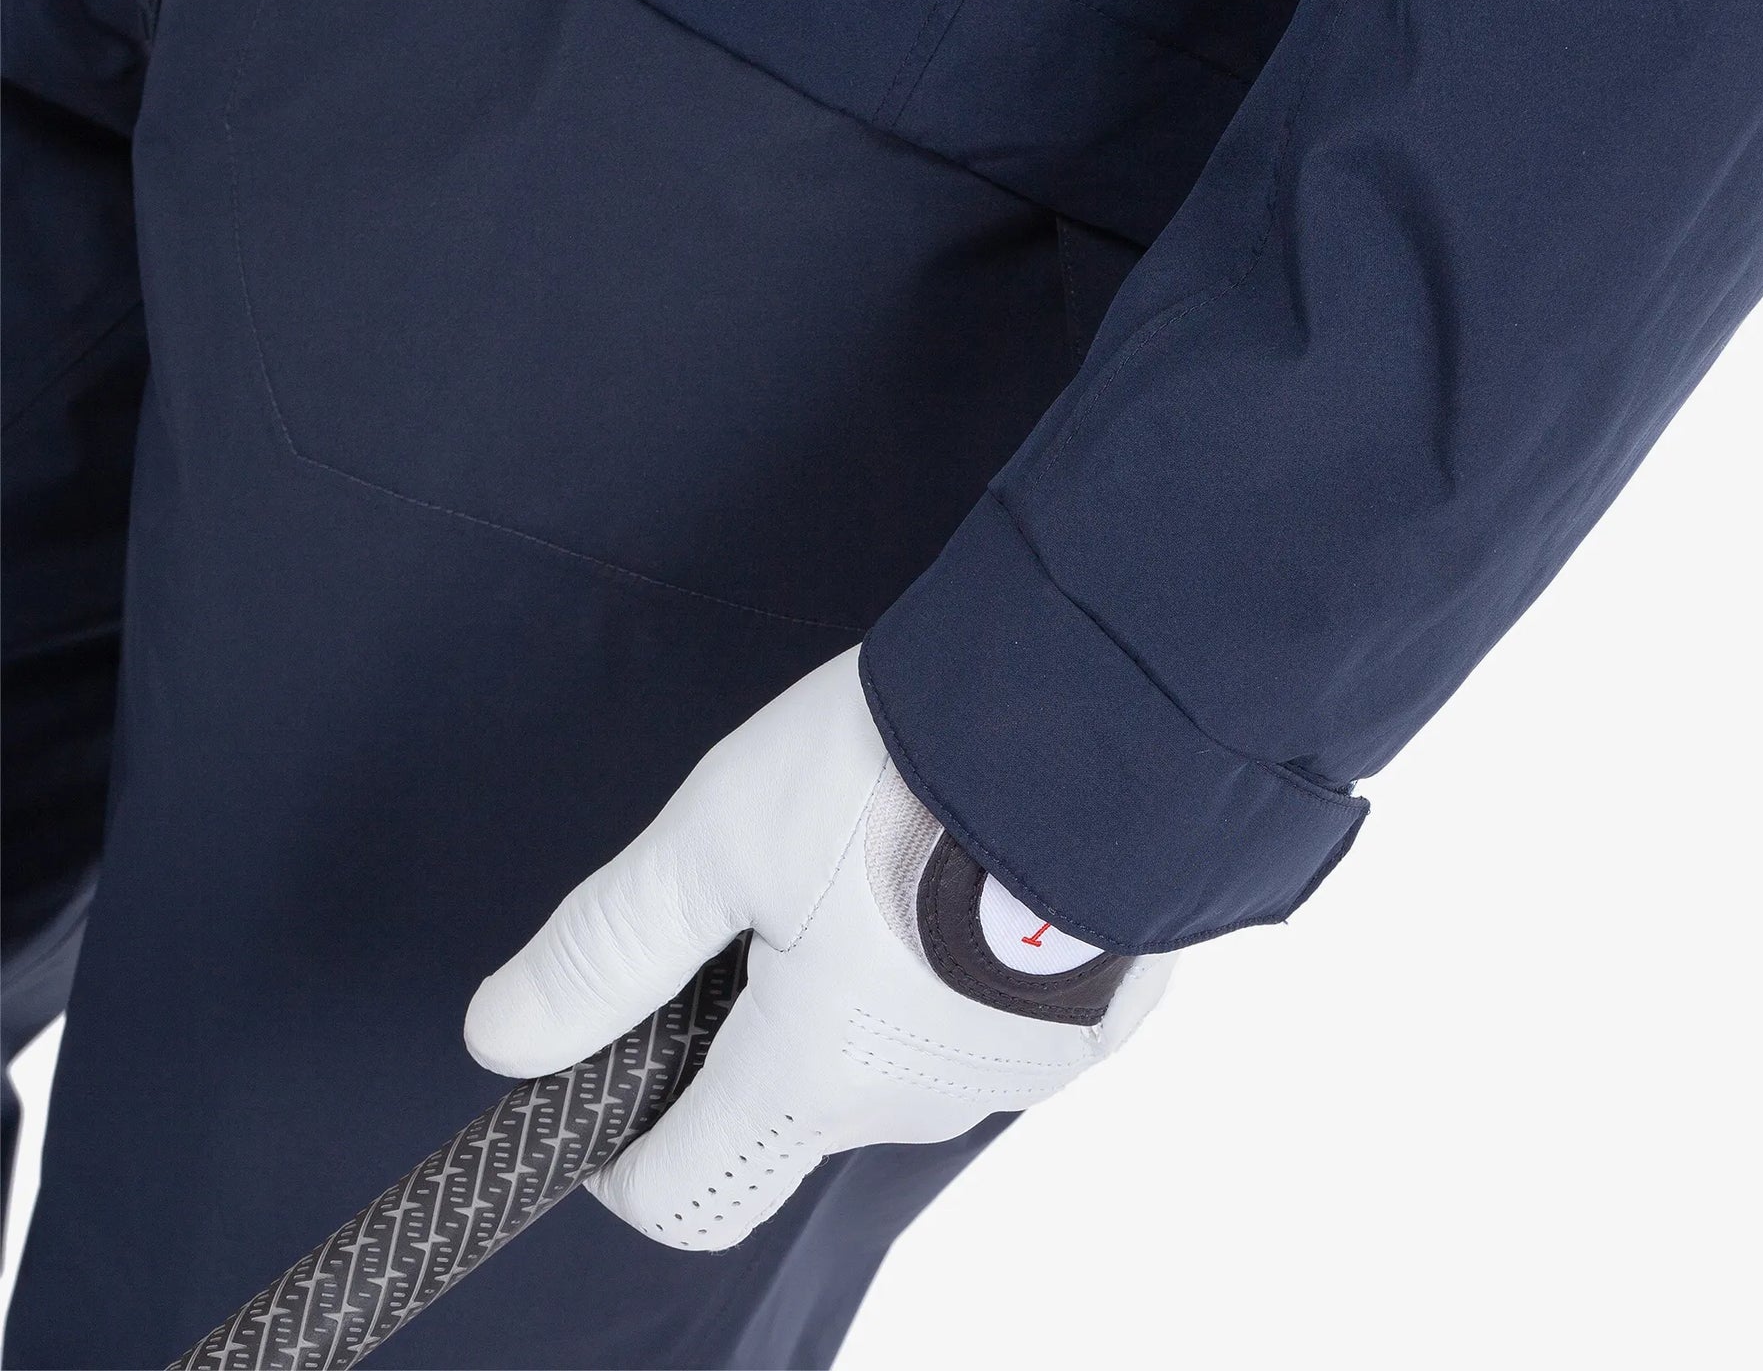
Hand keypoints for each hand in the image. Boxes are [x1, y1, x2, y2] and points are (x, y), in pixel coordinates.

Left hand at [464, 648, 1169, 1249]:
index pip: (686, 1193)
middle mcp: (920, 1103)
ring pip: (893, 1061)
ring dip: (855, 992)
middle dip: (745, 1029)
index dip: (623, 1151)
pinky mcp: (1096, 1023)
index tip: (610, 1069)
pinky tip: (958, 869)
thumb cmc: (904, 774)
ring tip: (866, 855)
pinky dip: (950, 971)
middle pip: (790, 1110)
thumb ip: (606, 949)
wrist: (1108, 720)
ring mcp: (1020, 1070)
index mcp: (813, 1076)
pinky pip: (987, 1022)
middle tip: (755, 891)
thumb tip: (504, 1040)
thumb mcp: (717, 839)